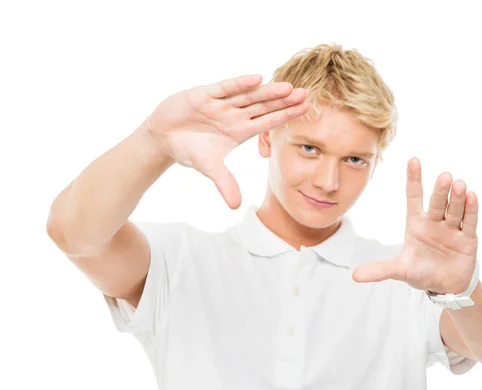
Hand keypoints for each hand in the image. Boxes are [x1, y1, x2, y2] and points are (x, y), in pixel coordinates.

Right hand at [145, 74, 310, 208]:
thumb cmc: (190, 149)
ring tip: (287, 87)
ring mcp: (220, 104)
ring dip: (266, 92)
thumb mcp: (209, 168)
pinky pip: (224, 88)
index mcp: (239, 130)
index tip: (305, 109)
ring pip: (248, 96)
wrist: (163, 137)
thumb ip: (225, 183)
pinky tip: (256, 79)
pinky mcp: (203, 95)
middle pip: (263, 107)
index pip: (267, 122)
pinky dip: (238, 84)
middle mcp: (234, 115)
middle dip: (282, 102)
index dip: (286, 115)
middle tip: (304, 94)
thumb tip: (236, 207)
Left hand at [352, 157, 478, 294]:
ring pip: (453, 209)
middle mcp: (434, 222)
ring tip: (459, 184)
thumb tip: (354, 276)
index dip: (414, 179)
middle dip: (440, 190)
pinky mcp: (468, 239)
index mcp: (416, 224)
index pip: (414, 197)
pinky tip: (472, 196)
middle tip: (444, 176)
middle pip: (436, 202)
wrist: (445, 287)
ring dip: (457, 197)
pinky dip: (471, 210)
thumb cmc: (420, 272)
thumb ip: (380, 270)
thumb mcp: (400, 271)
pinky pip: (469, 222)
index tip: (413, 160)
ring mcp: (452, 229)